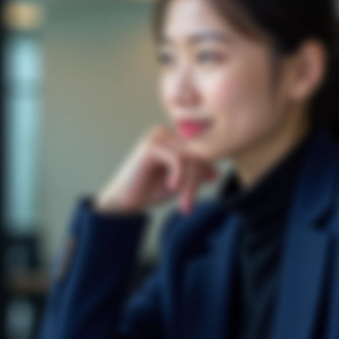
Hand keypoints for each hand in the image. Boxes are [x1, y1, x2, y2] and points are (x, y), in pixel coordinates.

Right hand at [95, 126, 217, 215]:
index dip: (202, 174)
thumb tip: (216, 172)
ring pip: (190, 158)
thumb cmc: (147, 191)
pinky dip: (180, 176)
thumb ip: (195, 176)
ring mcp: (157, 137)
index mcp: (171, 139)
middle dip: (196, 181)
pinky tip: (171, 187)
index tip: (193, 196)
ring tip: (183, 202)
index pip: (199, 151)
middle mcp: (164, 133)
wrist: (122, 201)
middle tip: (189, 204)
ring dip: (189, 183)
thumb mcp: (179, 184)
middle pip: (197, 153)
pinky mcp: (151, 146)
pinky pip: (179, 159)